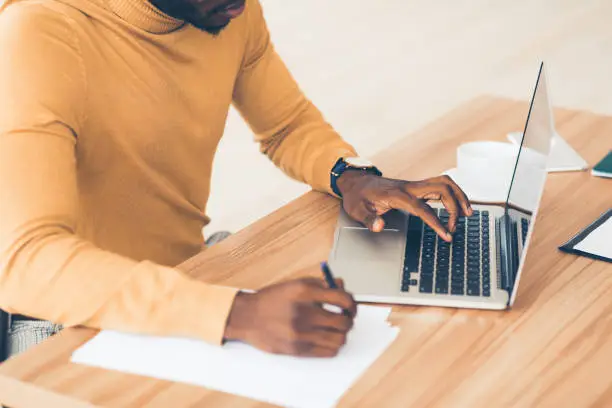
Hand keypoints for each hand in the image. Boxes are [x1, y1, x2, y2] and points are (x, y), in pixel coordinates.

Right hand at [224, 276, 356, 356]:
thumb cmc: (272, 300)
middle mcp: (303, 312)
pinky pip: (328, 352)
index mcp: (304, 292)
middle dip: (348, 320)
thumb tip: (342, 286)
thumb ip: (320, 284)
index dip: (352, 303)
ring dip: (341, 334)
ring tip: (335, 330)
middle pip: (343, 322)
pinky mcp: (297, 349)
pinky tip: (326, 338)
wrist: (247, 317)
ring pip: (339, 339)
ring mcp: (300, 333)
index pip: (342, 298)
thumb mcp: (295, 284)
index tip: (350, 306)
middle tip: (344, 318)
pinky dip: (332, 346)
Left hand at [337, 171, 472, 241]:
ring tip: (468, 213)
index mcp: (397, 195)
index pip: (424, 209)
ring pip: (445, 182)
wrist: (355, 181)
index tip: (447, 235)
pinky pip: (441, 185)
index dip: (437, 222)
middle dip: (455, 206)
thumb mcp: (357, 210)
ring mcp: (414, 185)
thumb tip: (379, 227)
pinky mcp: (416, 186)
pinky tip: (457, 205)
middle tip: (456, 226)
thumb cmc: (357, 196)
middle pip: (442, 188)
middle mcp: (410, 187)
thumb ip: (368, 219)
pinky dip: (453, 193)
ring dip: (459, 196)